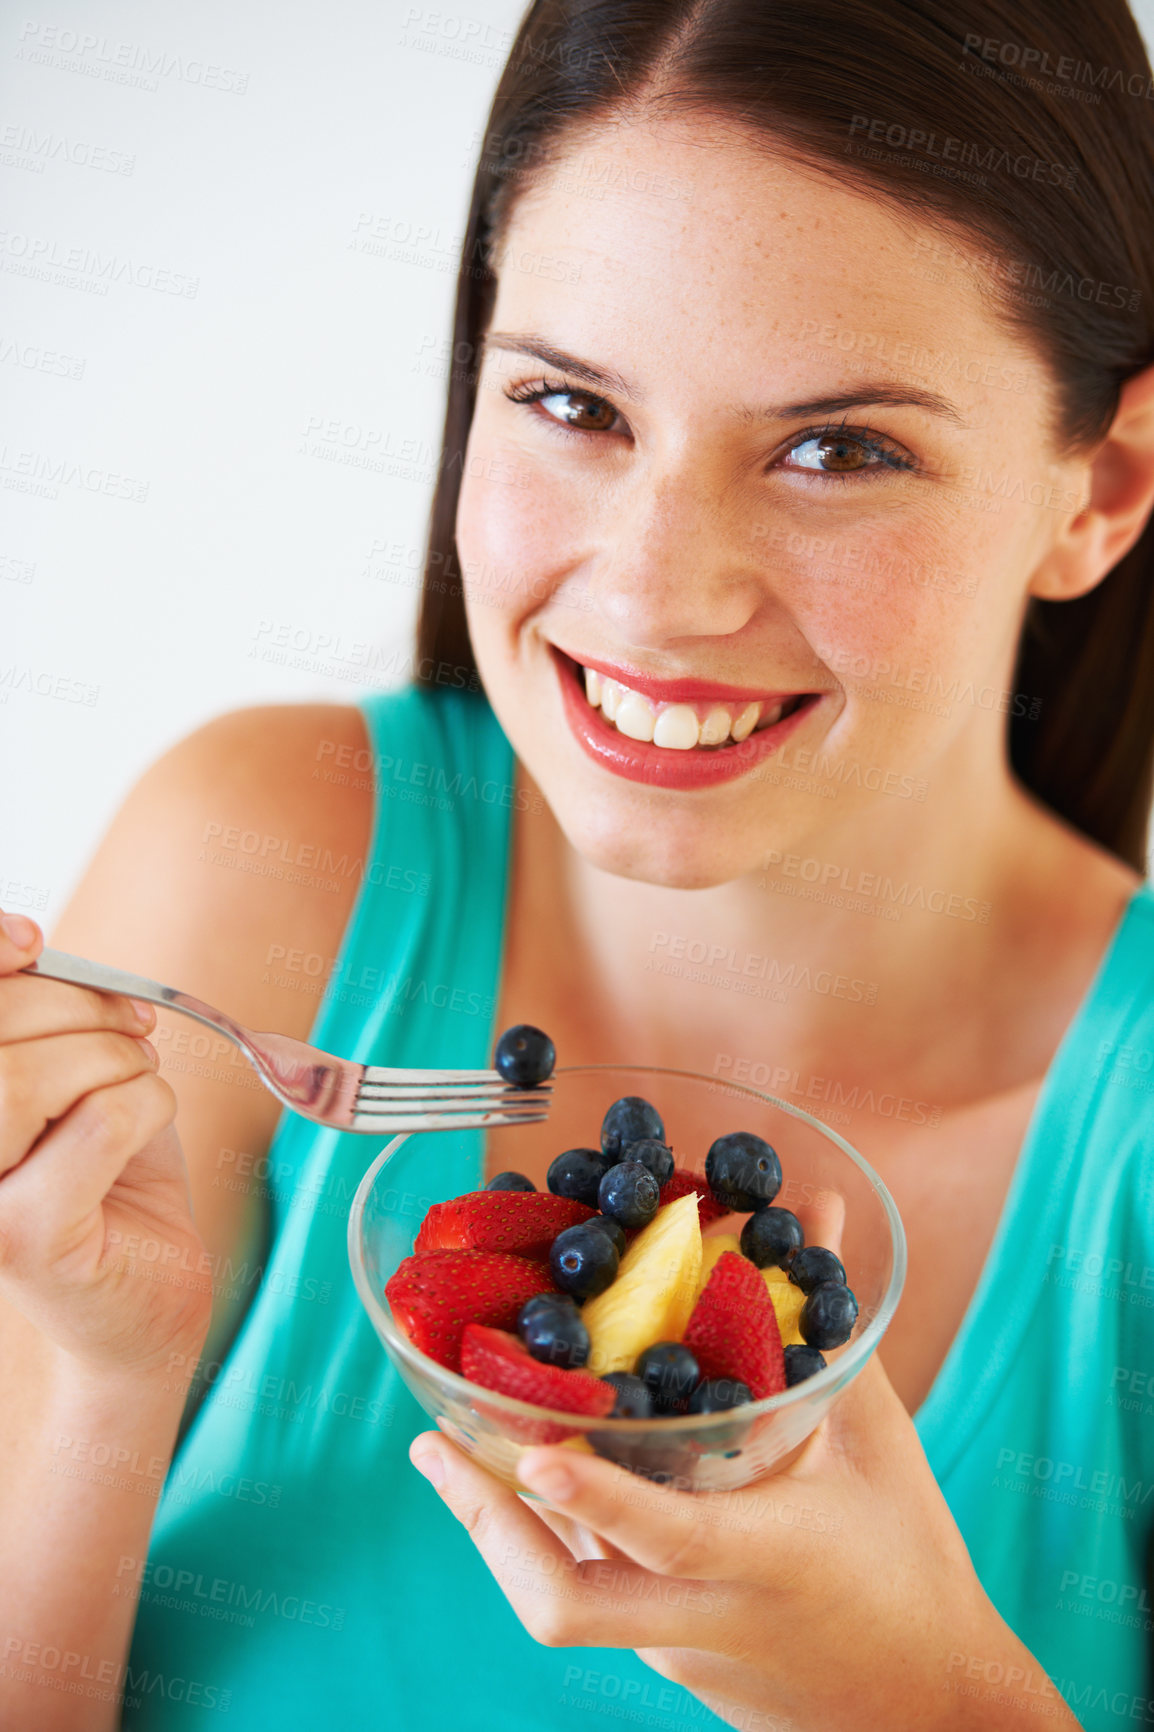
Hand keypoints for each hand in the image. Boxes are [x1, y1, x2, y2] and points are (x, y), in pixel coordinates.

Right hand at [0, 912, 211, 1372]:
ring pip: (33, 1075)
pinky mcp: (25, 1239)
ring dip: (114, 1060)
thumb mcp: (69, 1078)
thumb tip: (25, 942)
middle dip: (80, 1007)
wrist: (144, 1298)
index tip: (32, 943)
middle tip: (132, 1028)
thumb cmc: (105, 1176)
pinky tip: (149, 1124)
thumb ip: (38, 1019)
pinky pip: (101, 1120)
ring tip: (137, 1081)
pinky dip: (148, 1102)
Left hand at [411, 1352, 1076, 1730]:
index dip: (601, 1497)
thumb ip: (833, 1330)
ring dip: (500, 1521)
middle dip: (486, 1522)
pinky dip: (553, 1531)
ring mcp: (676, 1650)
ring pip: (565, 1590)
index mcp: (770, 1560)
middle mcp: (706, 1617)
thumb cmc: (912, 1564)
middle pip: (568, 1606)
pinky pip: (592, 1589)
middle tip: (430, 1442)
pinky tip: (535, 1474)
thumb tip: (811, 1212)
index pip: (674, 1537)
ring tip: (446, 1444)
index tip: (538, 1450)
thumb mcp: (882, 1444)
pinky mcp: (666, 1659)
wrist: (927, 1713)